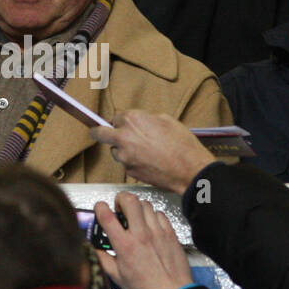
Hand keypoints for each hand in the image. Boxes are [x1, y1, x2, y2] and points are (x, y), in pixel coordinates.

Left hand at [89, 110, 215, 194]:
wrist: (189, 169)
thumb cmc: (182, 144)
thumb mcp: (166, 120)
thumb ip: (146, 119)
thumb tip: (140, 122)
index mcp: (132, 120)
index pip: (115, 117)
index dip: (121, 121)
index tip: (122, 123)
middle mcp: (123, 137)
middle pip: (99, 133)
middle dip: (99, 132)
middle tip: (100, 132)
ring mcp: (124, 157)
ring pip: (115, 151)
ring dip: (122, 150)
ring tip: (143, 151)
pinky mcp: (129, 171)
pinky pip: (126, 164)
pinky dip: (133, 162)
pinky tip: (149, 162)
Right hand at [93, 193, 192, 288]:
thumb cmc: (145, 287)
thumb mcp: (117, 276)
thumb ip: (102, 259)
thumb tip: (92, 248)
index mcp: (124, 245)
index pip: (107, 216)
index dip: (100, 207)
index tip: (100, 208)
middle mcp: (141, 234)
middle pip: (129, 200)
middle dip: (121, 198)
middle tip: (120, 208)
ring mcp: (157, 231)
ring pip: (145, 204)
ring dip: (137, 207)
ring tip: (135, 218)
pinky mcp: (170, 233)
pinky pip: (159, 214)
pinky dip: (152, 216)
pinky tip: (150, 226)